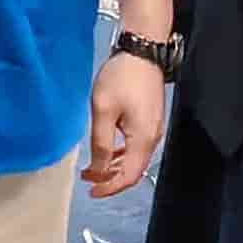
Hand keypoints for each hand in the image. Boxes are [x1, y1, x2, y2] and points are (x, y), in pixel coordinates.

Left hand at [86, 49, 167, 197]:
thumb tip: (98, 169)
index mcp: (143, 139)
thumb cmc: (121, 78)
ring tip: (92, 168)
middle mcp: (153, 138)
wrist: (142, 50)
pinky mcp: (151, 120)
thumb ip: (100, 143)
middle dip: (110, 179)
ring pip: (135, 160)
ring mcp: (154, 129)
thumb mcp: (103, 111)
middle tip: (87, 180)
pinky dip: (121, 154)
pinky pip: (136, 147)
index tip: (91, 192)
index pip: (128, 176)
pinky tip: (107, 150)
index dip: (110, 188)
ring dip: (114, 167)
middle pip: (133, 171)